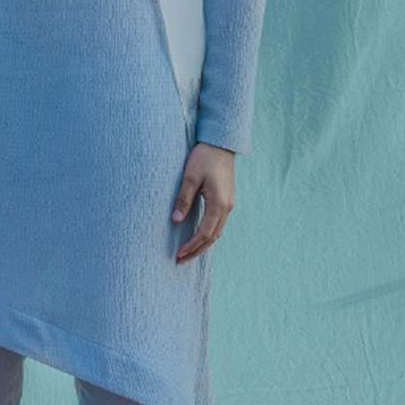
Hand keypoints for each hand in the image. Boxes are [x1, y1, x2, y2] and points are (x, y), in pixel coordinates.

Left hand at [171, 142, 234, 263]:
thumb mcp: (190, 177)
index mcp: (218, 203)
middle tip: (180, 261)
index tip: (178, 254)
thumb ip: (184, 199)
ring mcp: (228, 204)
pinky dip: (208, 235)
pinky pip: (218, 224)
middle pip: (212, 237)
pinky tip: (197, 238)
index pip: (205, 232)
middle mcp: (226, 207)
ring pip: (217, 232)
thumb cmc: (204, 157)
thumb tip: (175, 220)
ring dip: (202, 245)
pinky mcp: (225, 200)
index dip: (191, 245)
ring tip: (187, 254)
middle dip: (196, 250)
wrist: (221, 143)